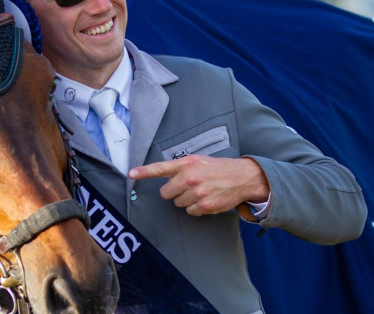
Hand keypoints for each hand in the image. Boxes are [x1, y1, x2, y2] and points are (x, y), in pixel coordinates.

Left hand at [128, 156, 268, 215]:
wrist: (242, 177)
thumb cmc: (218, 168)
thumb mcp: (198, 161)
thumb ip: (180, 167)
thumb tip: (163, 176)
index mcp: (187, 164)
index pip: (160, 168)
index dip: (144, 171)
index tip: (131, 174)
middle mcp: (190, 177)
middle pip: (166, 193)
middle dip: (174, 192)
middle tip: (188, 186)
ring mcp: (197, 193)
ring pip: (178, 203)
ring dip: (186, 200)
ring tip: (200, 191)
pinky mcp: (204, 206)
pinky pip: (190, 212)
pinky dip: (196, 208)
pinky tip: (206, 199)